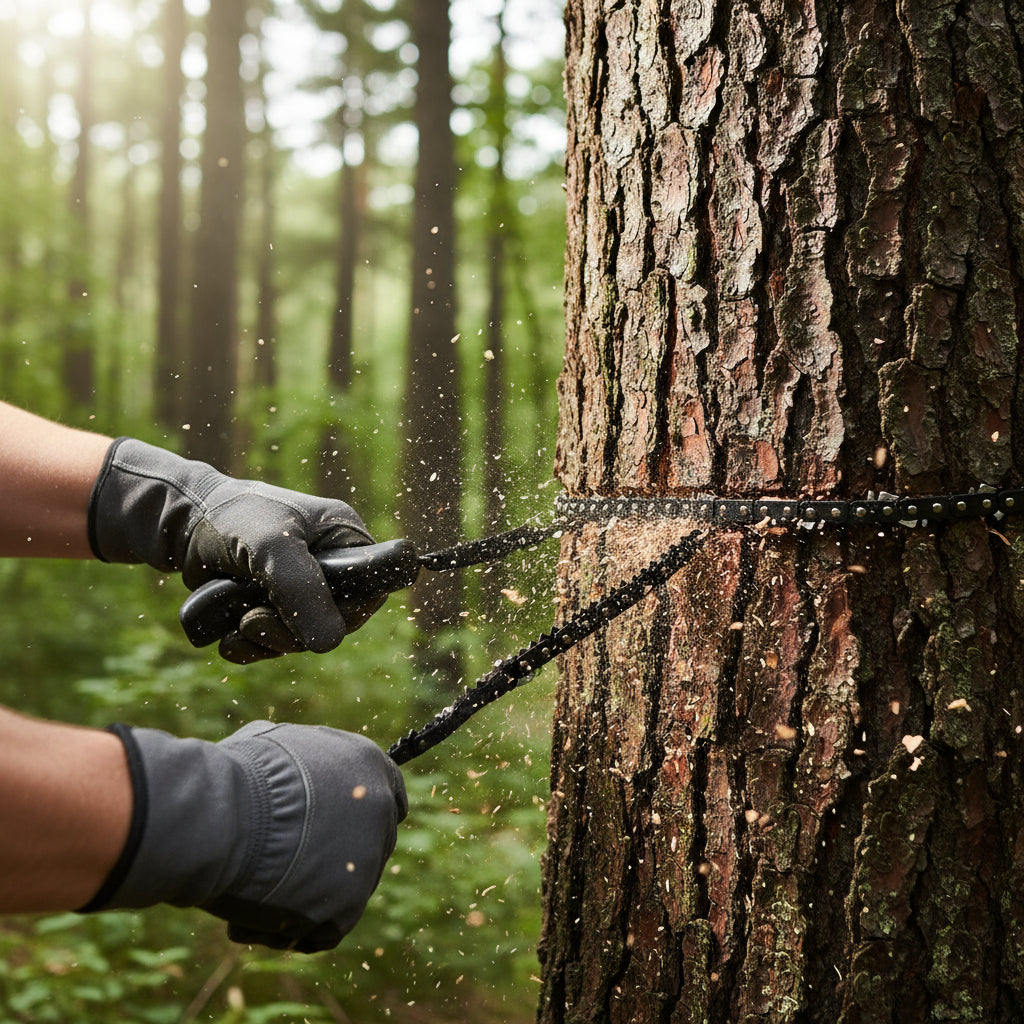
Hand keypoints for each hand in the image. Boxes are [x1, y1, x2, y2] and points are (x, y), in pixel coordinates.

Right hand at [83, 721, 407, 952]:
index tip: (338, 826)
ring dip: (300, 894)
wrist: (226, 817)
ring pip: (339, 890)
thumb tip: (297, 766)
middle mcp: (380, 812)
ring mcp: (367, 864)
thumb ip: (306, 761)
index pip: (387, 794)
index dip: (359, 813)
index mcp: (369, 765)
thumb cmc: (240, 775)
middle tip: (286, 863)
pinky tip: (248, 914)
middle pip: (368, 845)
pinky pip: (320, 929)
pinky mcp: (346, 911)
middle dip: (330, 856)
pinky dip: (284, 928)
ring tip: (250, 884)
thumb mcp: (279, 744)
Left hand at [89, 437, 379, 662]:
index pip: (371, 590)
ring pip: (302, 639)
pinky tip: (229, 637)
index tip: (313, 620)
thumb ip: (301, 590)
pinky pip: (274, 645)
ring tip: (239, 622)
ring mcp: (302, 592)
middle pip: (335, 623)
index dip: (348, 613)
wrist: (184, 523)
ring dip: (268, 641)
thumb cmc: (234, 518)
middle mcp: (331, 568)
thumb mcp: (271, 547)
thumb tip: (328, 642)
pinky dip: (251, 647)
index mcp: (346, 540)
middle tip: (254, 620)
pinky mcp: (274, 610)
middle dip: (293, 631)